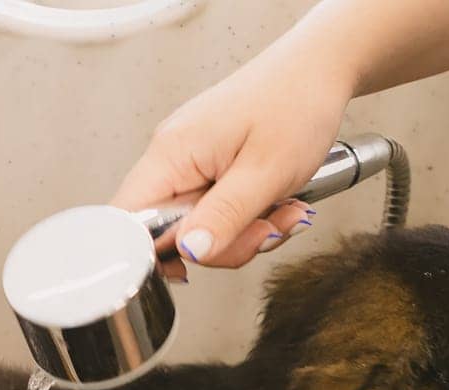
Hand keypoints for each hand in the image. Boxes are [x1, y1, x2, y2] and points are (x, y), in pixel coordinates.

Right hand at [112, 41, 353, 267]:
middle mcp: (171, 157)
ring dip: (243, 234)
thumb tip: (189, 252)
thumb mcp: (265, 172)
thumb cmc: (296, 104)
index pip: (129, 220)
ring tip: (280, 211)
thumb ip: (224, 217)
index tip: (195, 261)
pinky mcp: (209, 168)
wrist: (319, 69)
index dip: (152, 252)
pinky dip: (247, 219)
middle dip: (221, 245)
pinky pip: (216, 213)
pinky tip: (275, 203)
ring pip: (199, 229)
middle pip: (168, 233)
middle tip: (264, 230)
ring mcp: (190, 163)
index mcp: (172, 153)